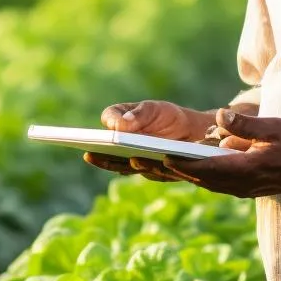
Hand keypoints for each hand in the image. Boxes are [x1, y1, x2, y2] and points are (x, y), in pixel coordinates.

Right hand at [83, 100, 209, 182]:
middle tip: (89, 152)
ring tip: (121, 158)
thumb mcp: (156, 109)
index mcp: (120, 119)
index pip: (109, 117)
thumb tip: (121, 126)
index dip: (109, 121)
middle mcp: (121, 141)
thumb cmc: (168, 117)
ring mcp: (131, 156)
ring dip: (112, 162)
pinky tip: (136, 163)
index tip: (111, 124)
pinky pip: (140, 170)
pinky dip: (137, 168)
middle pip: (104, 147)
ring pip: (118, 163)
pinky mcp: (146, 170)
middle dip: (97, 151)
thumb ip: (140, 114)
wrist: (192, 133)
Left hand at [161, 108, 280, 197]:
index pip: (207, 168)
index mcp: (246, 169)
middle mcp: (240, 184)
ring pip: (204, 182)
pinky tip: (181, 165)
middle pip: (198, 179)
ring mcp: (242, 189)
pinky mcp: (245, 188)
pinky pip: (214, 183)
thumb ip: (246, 124)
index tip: (159, 156)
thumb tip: (221, 115)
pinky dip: (196, 174)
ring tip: (153, 164)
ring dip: (180, 173)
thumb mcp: (274, 128)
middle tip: (141, 161)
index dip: (182, 163)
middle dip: (171, 170)